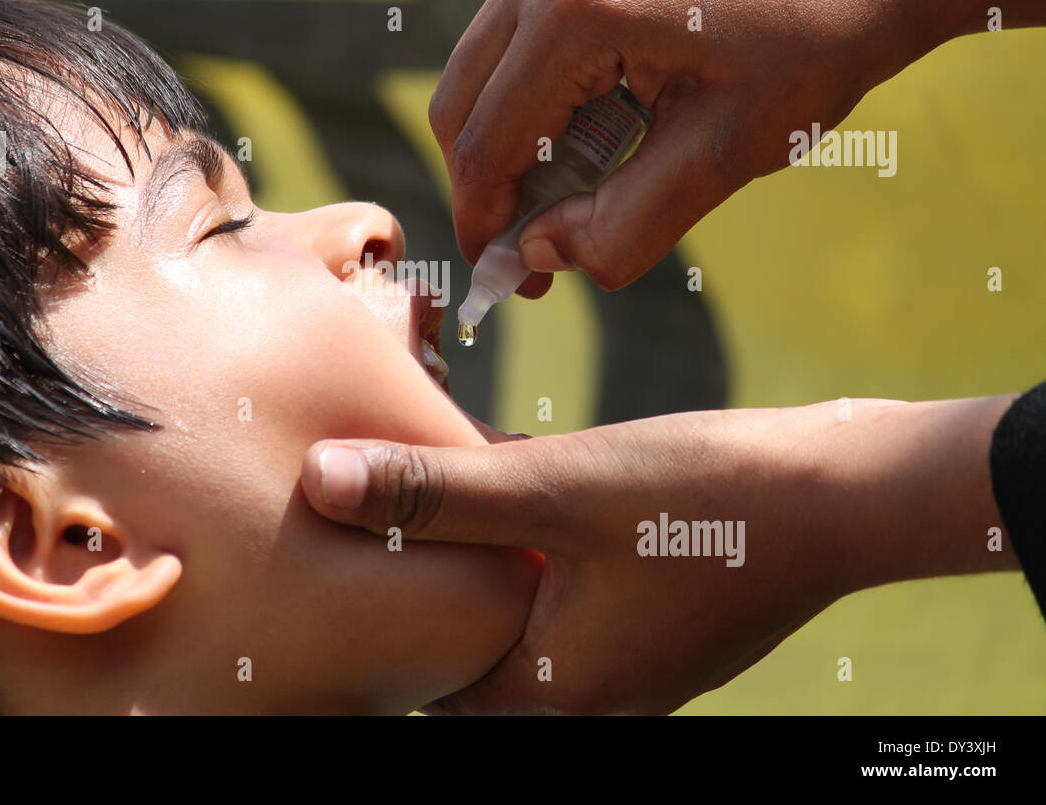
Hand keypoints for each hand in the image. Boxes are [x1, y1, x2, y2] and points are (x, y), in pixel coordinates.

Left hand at [299, 396, 1015, 713]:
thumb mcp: (554, 488)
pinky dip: (532, 542)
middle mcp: (589, 692)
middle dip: (428, 574)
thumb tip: (317, 482)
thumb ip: (435, 492)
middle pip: (473, 639)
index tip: (336, 551)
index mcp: (554, 688)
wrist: (844, 494)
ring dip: (481, 549)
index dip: (378, 611)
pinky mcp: (653, 618)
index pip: (428, 675)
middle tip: (374, 508)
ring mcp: (628, 660)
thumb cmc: (702, 498)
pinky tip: (509, 470)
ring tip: (431, 479)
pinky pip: (566, 589)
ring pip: (519, 607)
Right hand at [431, 0, 1045, 292]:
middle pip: (462, 100)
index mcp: (577, 9)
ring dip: (515, 140)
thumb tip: (542, 257)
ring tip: (581, 191)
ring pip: (485, 67)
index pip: (485, 141)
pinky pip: (522, 33)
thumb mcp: (724, 154)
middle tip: (537, 246)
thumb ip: (621, 224)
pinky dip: (540, 94)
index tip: (504, 278)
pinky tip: (601, 128)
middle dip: (490, 184)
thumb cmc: (824, 41)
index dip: (485, 222)